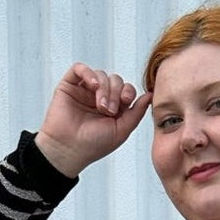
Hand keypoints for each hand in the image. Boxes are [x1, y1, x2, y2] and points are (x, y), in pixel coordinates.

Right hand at [35, 63, 152, 176]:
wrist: (69, 150)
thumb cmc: (93, 145)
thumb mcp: (122, 130)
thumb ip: (137, 113)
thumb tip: (150, 95)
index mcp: (113, 108)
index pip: (126, 89)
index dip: (128, 92)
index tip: (125, 103)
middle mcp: (99, 97)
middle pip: (115, 80)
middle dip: (116, 92)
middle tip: (109, 110)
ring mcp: (84, 91)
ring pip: (101, 75)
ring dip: (103, 88)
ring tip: (100, 106)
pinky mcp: (69, 85)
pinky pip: (80, 68)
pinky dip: (88, 73)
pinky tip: (92, 85)